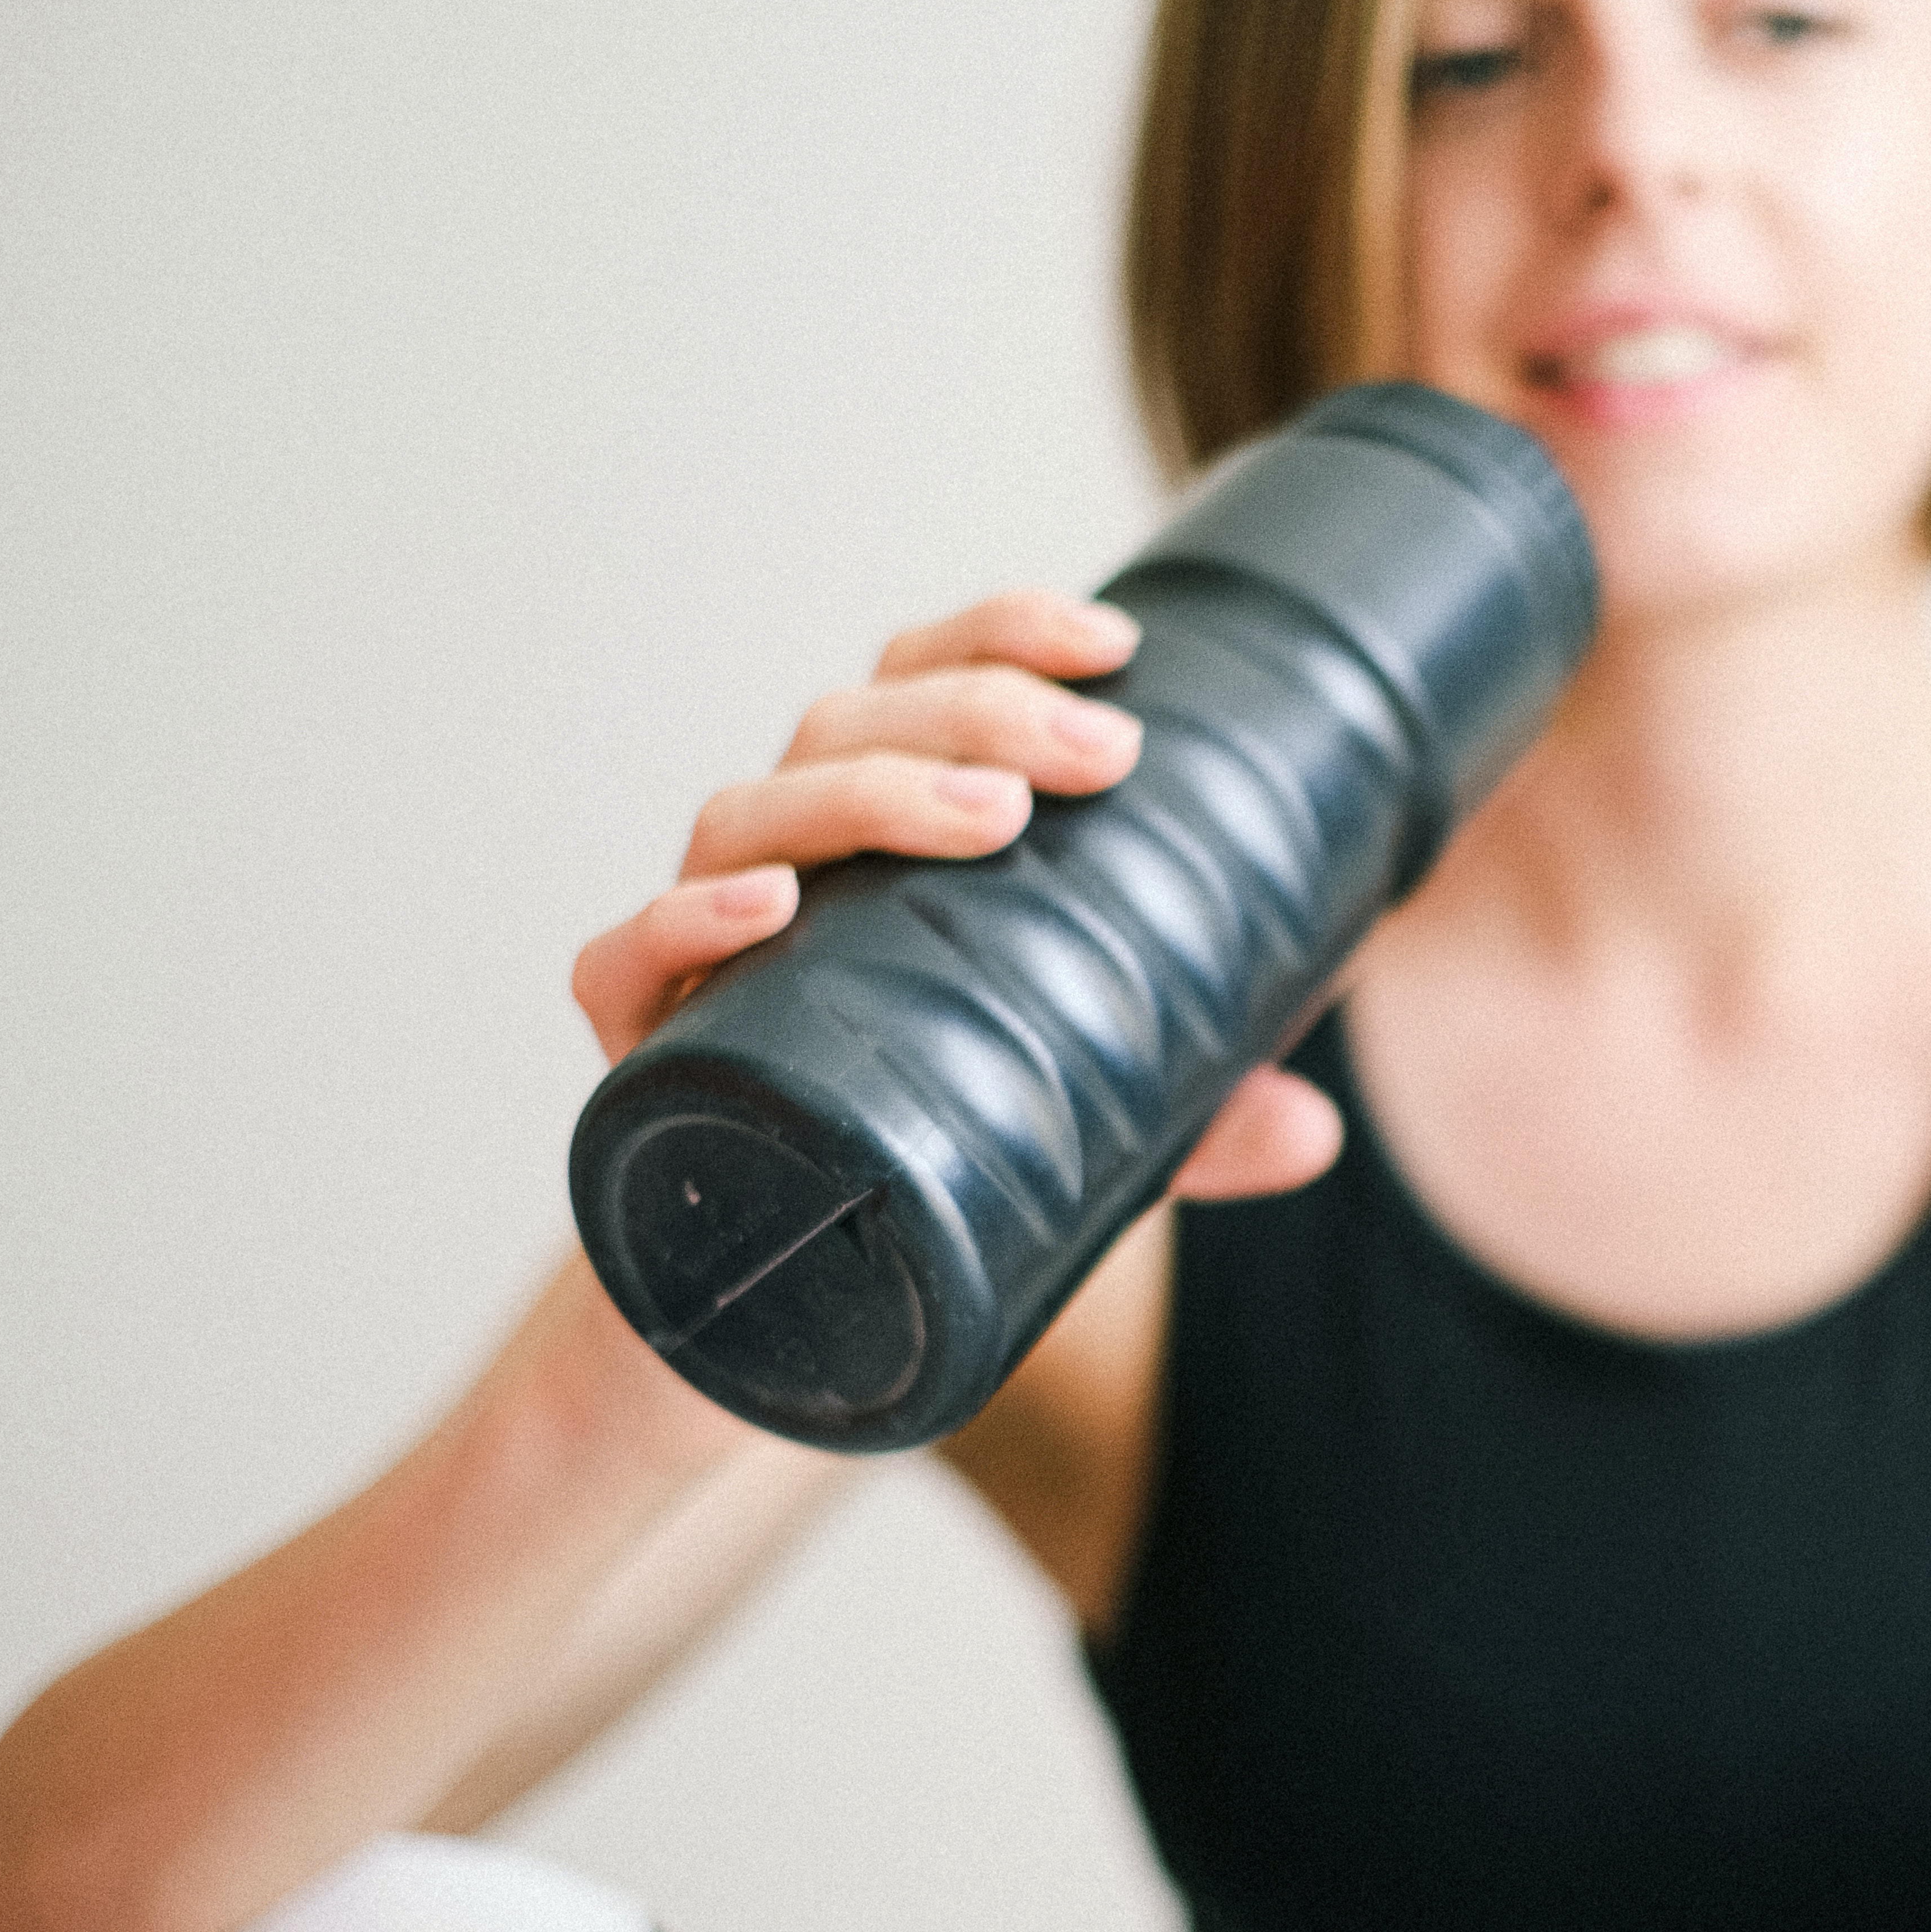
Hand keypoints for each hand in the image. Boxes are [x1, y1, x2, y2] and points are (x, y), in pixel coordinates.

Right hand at [567, 588, 1339, 1201]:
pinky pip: (620, 963)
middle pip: (845, 723)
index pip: (919, 680)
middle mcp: (780, 865)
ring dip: (866, 793)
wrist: (764, 1296)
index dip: (1004, 635)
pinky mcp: (637, 1049)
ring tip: (988, 819)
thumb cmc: (919, 1152)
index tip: (1118, 646)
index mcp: (873, 837)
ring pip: (742, 815)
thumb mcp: (1083, 1135)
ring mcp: (697, 951)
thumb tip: (1310, 1130)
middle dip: (976, 712)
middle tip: (1102, 756)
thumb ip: (1190, 1124)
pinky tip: (769, 909)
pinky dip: (683, 923)